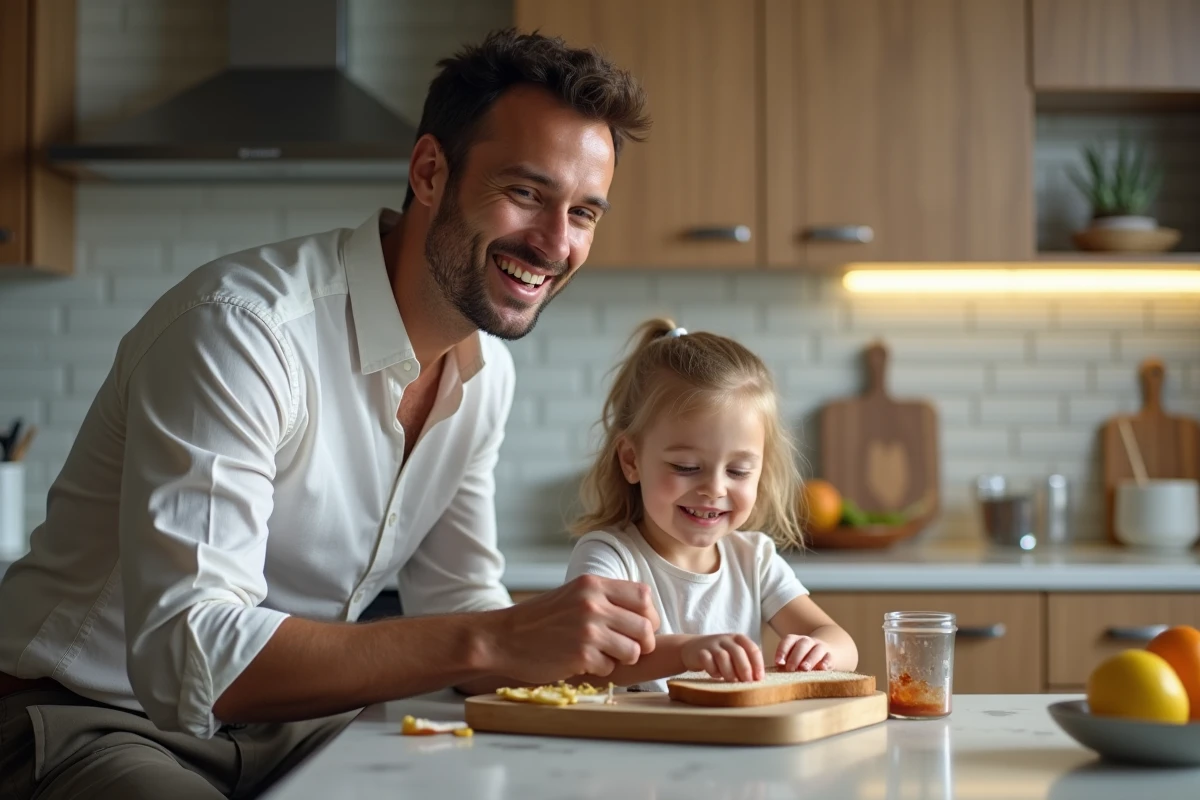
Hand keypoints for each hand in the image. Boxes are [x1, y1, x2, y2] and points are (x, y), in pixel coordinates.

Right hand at [493, 575, 659, 683]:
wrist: (503, 637)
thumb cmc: (540, 619)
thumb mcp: (574, 594)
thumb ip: (605, 599)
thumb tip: (645, 615)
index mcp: (593, 584)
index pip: (644, 596)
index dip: (648, 616)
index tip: (639, 627)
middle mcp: (593, 603)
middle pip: (645, 627)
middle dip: (642, 644)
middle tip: (626, 649)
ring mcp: (588, 630)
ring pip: (633, 651)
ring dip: (621, 659)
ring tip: (601, 655)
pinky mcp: (581, 655)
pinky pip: (610, 668)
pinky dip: (599, 670)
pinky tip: (581, 662)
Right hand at [681, 634, 763, 681]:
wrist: (692, 648)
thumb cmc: (719, 655)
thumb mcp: (734, 655)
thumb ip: (745, 663)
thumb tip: (757, 680)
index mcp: (738, 639)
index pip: (752, 649)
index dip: (757, 664)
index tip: (759, 679)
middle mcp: (726, 639)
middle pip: (738, 652)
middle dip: (745, 669)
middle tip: (747, 683)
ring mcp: (712, 644)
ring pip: (723, 656)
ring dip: (729, 671)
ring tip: (731, 681)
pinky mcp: (699, 652)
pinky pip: (707, 660)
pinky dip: (712, 670)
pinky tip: (715, 675)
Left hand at [775, 634, 832, 671]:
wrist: (827, 651)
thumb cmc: (803, 658)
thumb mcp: (794, 657)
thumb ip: (786, 663)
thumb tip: (777, 672)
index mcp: (796, 640)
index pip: (788, 641)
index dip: (782, 650)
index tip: (778, 662)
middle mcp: (808, 642)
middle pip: (802, 645)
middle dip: (795, 657)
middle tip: (790, 668)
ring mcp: (821, 647)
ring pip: (816, 650)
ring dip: (810, 659)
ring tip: (804, 669)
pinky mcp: (831, 656)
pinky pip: (829, 657)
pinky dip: (826, 662)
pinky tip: (822, 668)